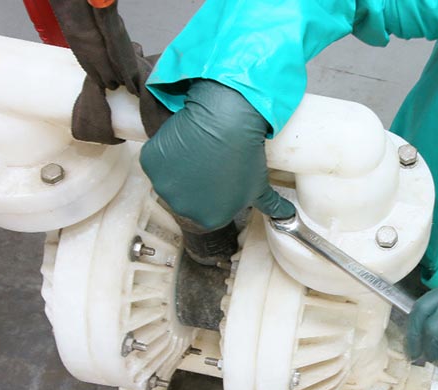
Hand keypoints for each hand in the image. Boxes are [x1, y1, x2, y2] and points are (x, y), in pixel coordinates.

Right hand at [140, 79, 293, 229]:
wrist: (225, 122)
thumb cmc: (245, 156)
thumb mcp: (261, 186)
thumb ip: (271, 207)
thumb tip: (287, 217)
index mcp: (209, 219)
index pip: (208, 209)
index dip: (214, 190)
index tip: (220, 175)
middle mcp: (183, 208)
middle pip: (186, 195)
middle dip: (194, 181)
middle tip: (209, 161)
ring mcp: (163, 186)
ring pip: (169, 177)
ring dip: (179, 166)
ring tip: (197, 149)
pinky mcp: (150, 162)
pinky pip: (157, 157)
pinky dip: (166, 150)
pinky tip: (184, 140)